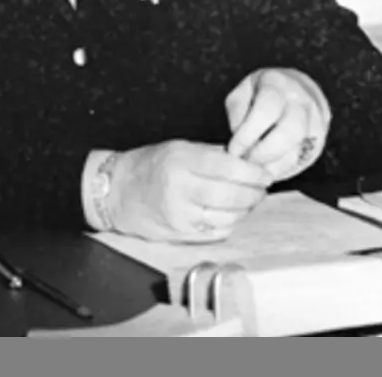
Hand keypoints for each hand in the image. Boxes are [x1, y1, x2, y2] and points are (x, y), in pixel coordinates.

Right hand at [109, 141, 272, 242]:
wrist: (117, 192)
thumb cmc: (150, 166)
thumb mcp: (180, 148)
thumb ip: (213, 155)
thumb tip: (248, 162)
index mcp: (182, 161)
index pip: (228, 168)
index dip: (252, 173)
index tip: (265, 174)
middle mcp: (181, 188)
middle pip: (231, 196)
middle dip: (254, 194)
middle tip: (261, 189)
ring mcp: (180, 215)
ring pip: (228, 217)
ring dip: (245, 210)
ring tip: (247, 201)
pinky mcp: (180, 234)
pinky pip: (217, 232)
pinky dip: (229, 223)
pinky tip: (229, 214)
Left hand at [225, 68, 329, 181]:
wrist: (298, 88)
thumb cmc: (262, 92)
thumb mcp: (242, 92)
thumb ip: (238, 112)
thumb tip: (239, 138)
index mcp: (278, 84)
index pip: (266, 111)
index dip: (248, 135)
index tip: (234, 150)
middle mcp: (301, 101)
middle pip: (289, 132)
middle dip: (264, 153)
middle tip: (246, 161)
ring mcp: (316, 121)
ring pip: (299, 151)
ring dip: (273, 166)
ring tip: (255, 169)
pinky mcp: (319, 141)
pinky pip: (302, 161)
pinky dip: (282, 170)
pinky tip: (268, 169)